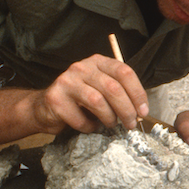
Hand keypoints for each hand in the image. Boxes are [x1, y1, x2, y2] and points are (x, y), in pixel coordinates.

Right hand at [34, 54, 148, 134]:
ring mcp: (66, 81)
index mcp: (98, 62)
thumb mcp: (101, 88)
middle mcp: (82, 67)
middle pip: (113, 88)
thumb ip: (119, 93)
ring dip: (109, 118)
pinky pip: (79, 117)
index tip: (143, 111)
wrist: (45, 108)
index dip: (137, 93)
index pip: (124, 72)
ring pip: (98, 101)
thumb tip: (141, 110)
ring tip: (111, 124)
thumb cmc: (80, 100)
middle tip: (131, 124)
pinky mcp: (55, 98)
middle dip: (127, 110)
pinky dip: (89, 126)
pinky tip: (90, 126)